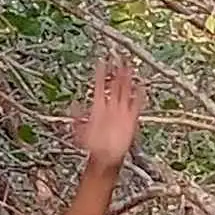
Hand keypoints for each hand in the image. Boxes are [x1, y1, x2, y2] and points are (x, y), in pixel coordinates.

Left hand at [73, 55, 141, 169]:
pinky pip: (136, 105)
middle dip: (117, 71)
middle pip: (115, 85)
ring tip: (131, 66)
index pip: (100, 86)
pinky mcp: (130, 119)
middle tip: (120, 57)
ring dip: (129, 79)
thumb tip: (72, 104)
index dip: (101, 73)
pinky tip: (142, 86)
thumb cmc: (92, 146)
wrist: (105, 157)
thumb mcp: (80, 131)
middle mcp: (110, 107)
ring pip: (126, 91)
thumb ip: (77, 118)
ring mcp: (121, 112)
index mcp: (98, 107)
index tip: (102, 60)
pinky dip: (139, 96)